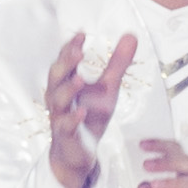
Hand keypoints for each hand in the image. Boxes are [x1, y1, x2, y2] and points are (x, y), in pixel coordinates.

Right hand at [45, 27, 137, 187]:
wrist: (78, 153)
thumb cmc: (89, 116)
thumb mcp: (107, 88)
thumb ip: (117, 63)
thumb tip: (131, 35)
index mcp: (67, 82)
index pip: (65, 60)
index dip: (71, 47)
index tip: (82, 34)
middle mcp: (59, 97)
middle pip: (56, 76)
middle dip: (65, 63)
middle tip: (78, 51)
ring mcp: (60, 116)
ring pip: (57, 100)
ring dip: (67, 89)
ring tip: (79, 78)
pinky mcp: (66, 136)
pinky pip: (65, 126)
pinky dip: (72, 118)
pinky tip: (81, 111)